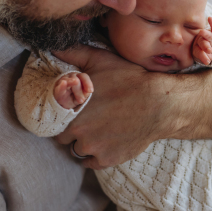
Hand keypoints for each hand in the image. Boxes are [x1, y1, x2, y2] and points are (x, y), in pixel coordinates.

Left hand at [53, 46, 175, 168]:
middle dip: (73, 128)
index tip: (74, 109)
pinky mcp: (107, 159)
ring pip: (77, 149)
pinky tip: (106, 141)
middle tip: (89, 118)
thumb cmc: (129, 79)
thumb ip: (73, 53)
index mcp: (72, 106)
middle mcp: (78, 130)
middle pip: (63, 136)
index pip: (53, 117)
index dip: (63, 113)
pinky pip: (90, 162)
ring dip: (84, 142)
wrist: (160, 103)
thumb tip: (51, 48)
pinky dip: (95, 155)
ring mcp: (93, 147)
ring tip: (99, 129)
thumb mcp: (101, 60)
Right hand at [53, 72, 93, 109]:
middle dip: (79, 91)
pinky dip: (61, 85)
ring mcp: (63, 80)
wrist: (62, 103)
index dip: (87, 83)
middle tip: (81, 100)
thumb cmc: (74, 97)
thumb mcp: (82, 96)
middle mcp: (71, 77)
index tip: (90, 91)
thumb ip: (85, 93)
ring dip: (73, 86)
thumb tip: (89, 91)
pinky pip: (59, 87)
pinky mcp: (56, 88)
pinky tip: (63, 83)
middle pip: (76, 80)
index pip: (83, 77)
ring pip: (68, 81)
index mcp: (78, 77)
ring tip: (77, 89)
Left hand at [193, 17, 211, 64]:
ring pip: (207, 35)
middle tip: (209, 50)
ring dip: (206, 35)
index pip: (197, 51)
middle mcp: (202, 40)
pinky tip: (210, 18)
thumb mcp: (208, 58)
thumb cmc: (211, 55)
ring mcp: (209, 36)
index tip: (207, 61)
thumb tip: (207, 61)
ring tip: (203, 33)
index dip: (202, 56)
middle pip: (201, 42)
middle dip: (205, 46)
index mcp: (197, 47)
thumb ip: (207, 58)